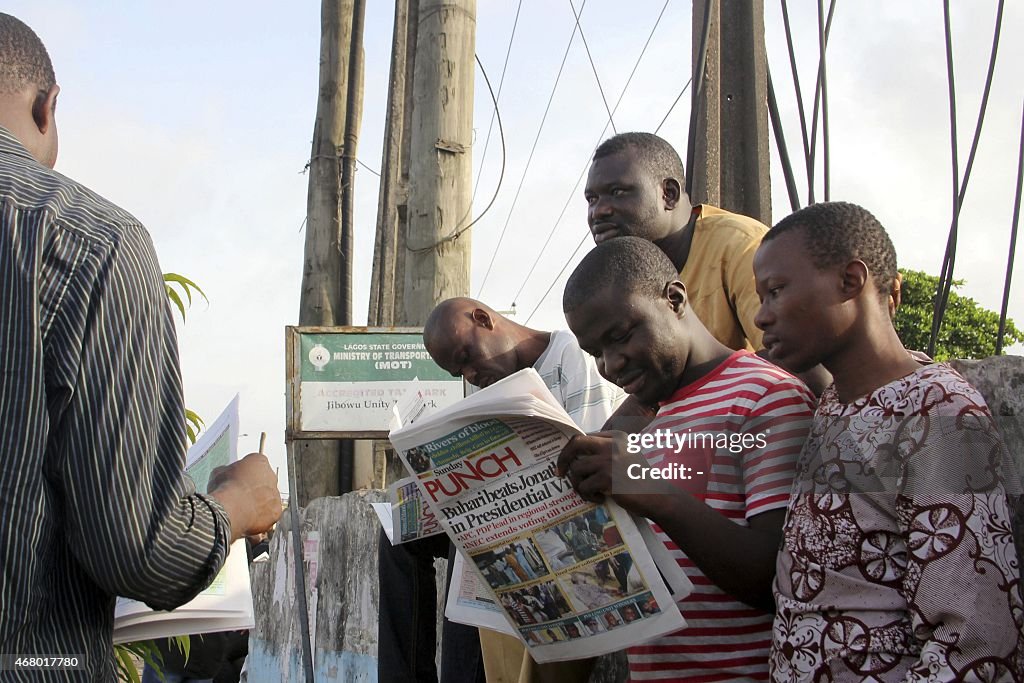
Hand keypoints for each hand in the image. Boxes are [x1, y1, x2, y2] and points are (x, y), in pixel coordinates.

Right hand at [208, 453, 282, 541]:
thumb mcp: (218, 472)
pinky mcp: (276, 511)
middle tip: (240, 496)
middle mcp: (272, 476)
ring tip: (243, 510)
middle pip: (263, 481)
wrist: (232, 508)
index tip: (236, 480)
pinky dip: (261, 518)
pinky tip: (249, 519)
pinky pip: (269, 514)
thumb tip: (224, 476)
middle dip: (253, 488)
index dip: (244, 474)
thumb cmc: (225, 489)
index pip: (255, 464)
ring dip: (258, 503)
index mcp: (259, 461)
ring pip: (268, 498)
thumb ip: (226, 472)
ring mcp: (275, 494)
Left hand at [557, 431, 671, 516]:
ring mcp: (609, 461)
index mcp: (616, 437)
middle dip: (563, 459)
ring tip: (589, 492)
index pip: (584, 437)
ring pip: (577, 470)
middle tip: (558, 472)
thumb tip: (575, 456)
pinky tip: (600, 499)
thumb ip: (606, 451)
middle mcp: (612, 445)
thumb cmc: (639, 479)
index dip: (571, 451)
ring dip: (578, 484)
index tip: (565, 463)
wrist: (657, 495)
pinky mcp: (607, 478)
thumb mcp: (626, 456)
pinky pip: (584, 487)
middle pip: (575, 444)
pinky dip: (588, 496)